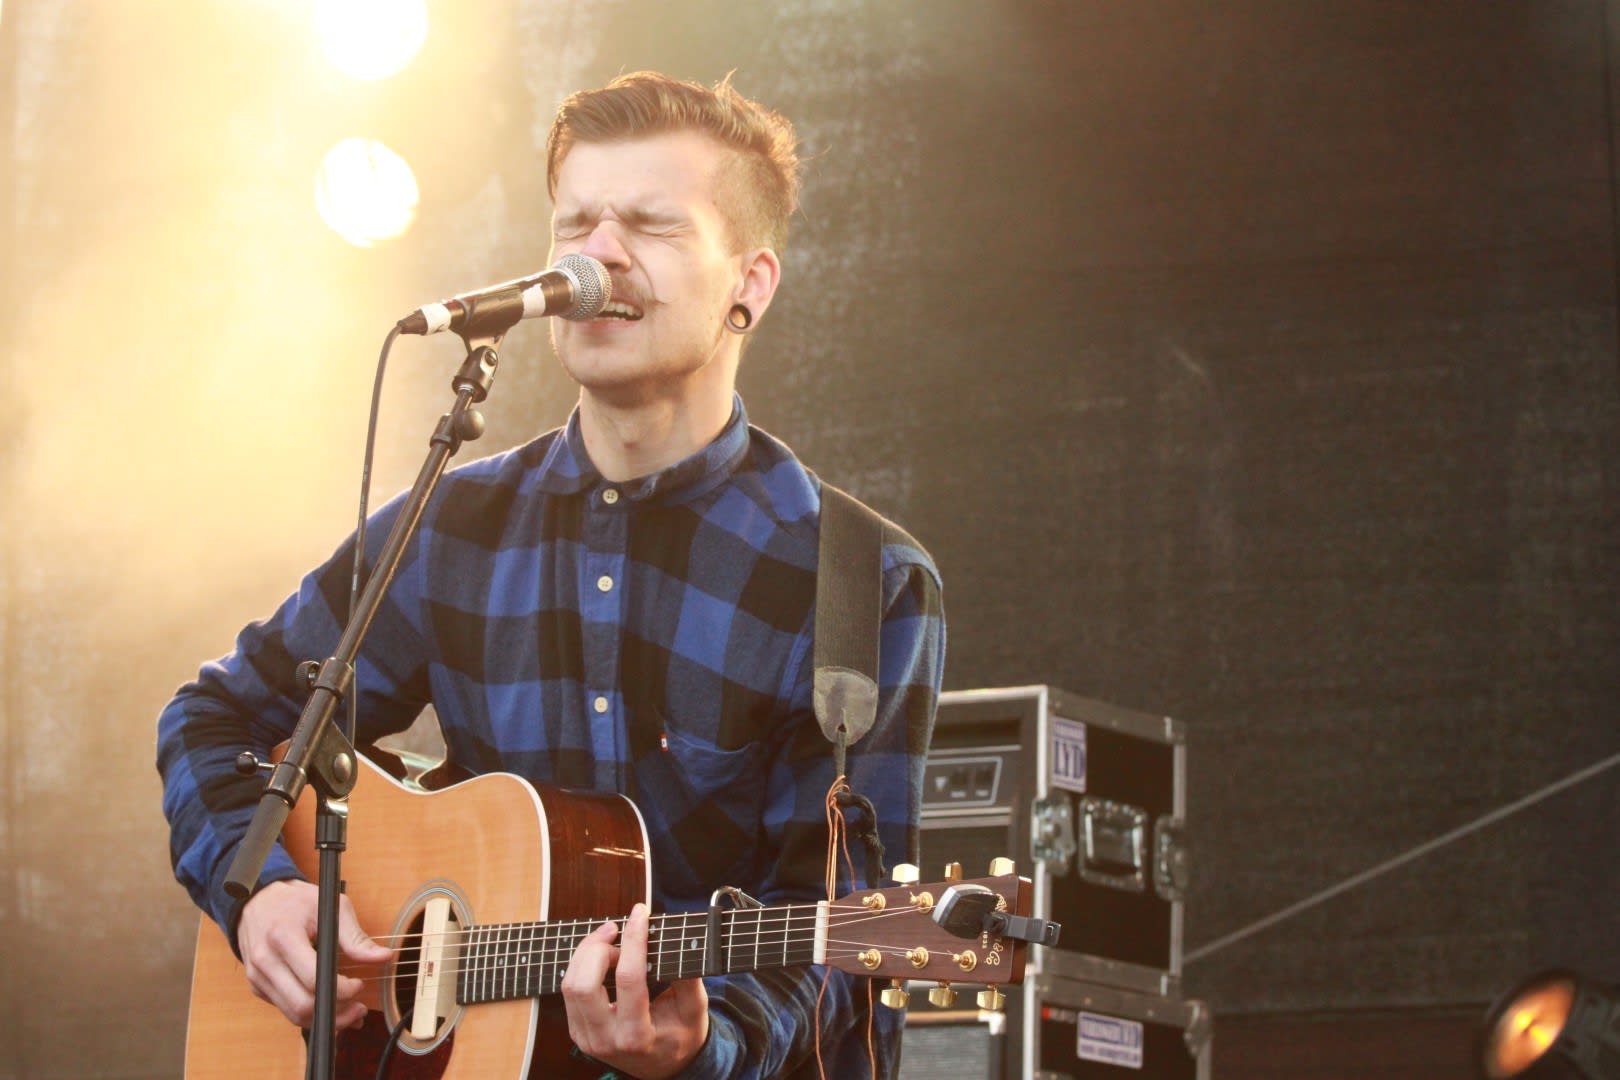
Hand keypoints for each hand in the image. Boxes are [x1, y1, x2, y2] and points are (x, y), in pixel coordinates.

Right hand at [237, 879, 392, 1030]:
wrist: (258, 901)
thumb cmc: (296, 902)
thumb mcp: (331, 908)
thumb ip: (356, 938)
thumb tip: (384, 957)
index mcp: (283, 937)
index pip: (313, 978)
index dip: (341, 990)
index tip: (359, 985)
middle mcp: (265, 961)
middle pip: (302, 1004)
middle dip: (336, 1012)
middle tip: (359, 1007)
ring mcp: (258, 977)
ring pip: (293, 1014)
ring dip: (325, 1020)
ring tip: (350, 1012)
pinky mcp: (257, 986)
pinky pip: (285, 1009)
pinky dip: (310, 1014)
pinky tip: (329, 1006)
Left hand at [561, 903, 709, 1078]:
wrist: (665, 1069)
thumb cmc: (682, 1036)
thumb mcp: (695, 1010)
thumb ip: (688, 978)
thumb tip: (678, 941)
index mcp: (637, 1036)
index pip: (628, 979)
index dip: (634, 939)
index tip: (640, 913)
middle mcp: (605, 1040)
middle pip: (582, 984)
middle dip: (597, 948)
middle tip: (619, 932)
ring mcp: (586, 1038)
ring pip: (569, 985)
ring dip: (586, 953)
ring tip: (610, 939)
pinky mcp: (577, 1030)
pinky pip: (568, 990)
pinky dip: (581, 965)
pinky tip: (601, 955)